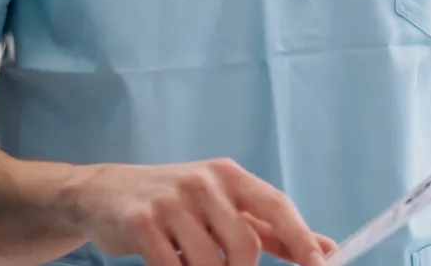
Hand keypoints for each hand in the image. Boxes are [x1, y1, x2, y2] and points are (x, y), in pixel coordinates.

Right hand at [65, 158, 335, 265]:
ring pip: (211, 263)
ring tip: (189, 262)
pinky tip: (168, 263)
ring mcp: (171, 200)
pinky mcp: (142, 222)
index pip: (275, 205)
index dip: (301, 239)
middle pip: (245, 244)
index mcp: (228, 174)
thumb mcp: (222, 205)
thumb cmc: (176, 203)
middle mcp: (202, 181)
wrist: (105, 193)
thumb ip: (269, 227)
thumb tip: (326, 248)